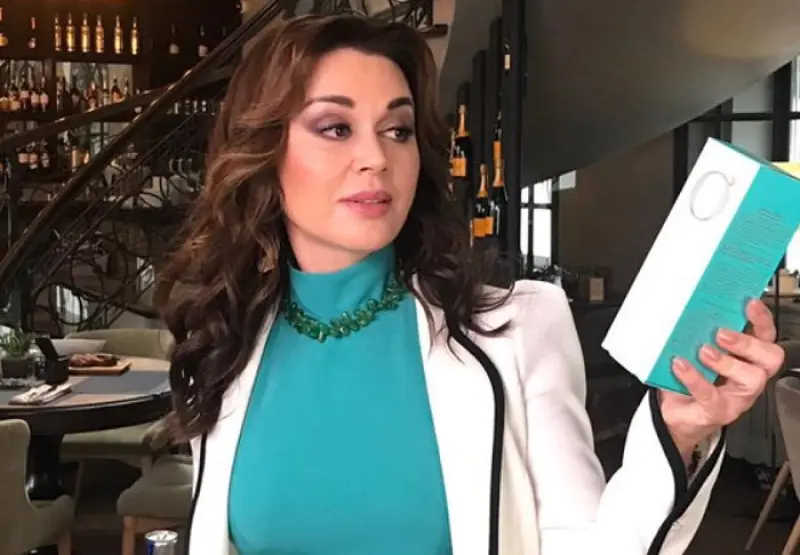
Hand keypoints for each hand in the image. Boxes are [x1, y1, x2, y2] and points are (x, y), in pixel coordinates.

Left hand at [661, 299, 784, 461]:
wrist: (677, 411)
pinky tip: (680, 366)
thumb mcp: (696, 350)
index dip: (761, 319)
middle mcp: (750, 375)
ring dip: (727, 362)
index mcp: (748, 356)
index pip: (766, 335)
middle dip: (748, 342)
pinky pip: (712, 396)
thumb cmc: (692, 376)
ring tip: (703, 351)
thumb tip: (690, 309)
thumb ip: (700, 333)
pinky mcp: (720, 411)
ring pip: (752, 379)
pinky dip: (695, 379)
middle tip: (722, 333)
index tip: (748, 303)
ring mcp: (738, 396)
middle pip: (770, 357)